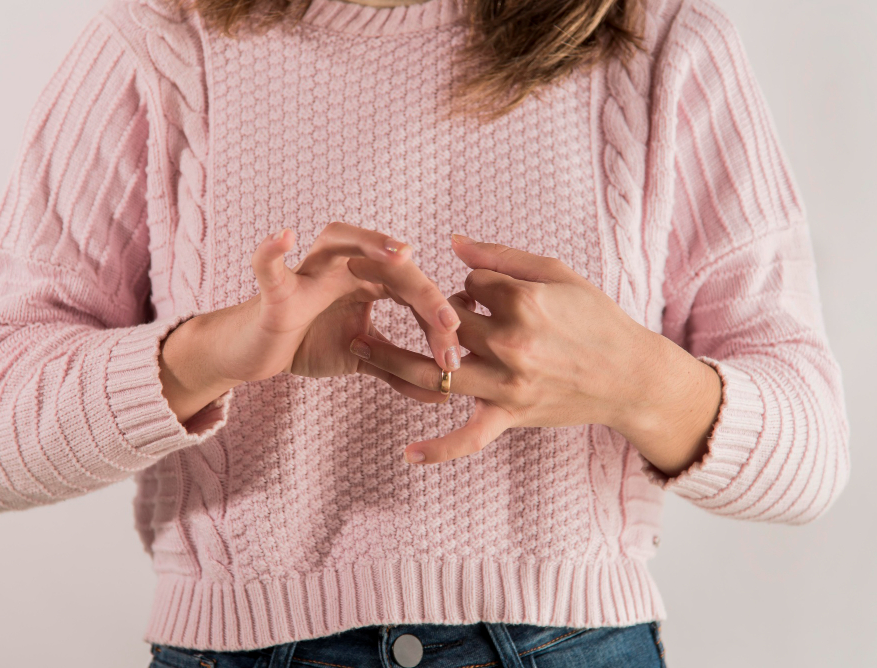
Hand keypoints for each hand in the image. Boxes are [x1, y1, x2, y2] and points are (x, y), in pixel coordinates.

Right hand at [166, 223, 462, 418]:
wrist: (255, 353)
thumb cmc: (308, 343)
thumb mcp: (361, 358)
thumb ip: (399, 370)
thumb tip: (443, 392)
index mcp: (366, 280)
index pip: (413, 288)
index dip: (438, 317)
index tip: (456, 353)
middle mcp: (342, 266)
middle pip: (391, 265)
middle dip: (424, 294)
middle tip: (450, 325)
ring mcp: (308, 273)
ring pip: (342, 241)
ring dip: (372, 243)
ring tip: (401, 253)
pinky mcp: (275, 290)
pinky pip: (270, 267)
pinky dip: (272, 251)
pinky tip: (284, 236)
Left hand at [351, 234, 720, 471]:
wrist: (631, 376)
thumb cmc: (596, 318)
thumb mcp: (557, 274)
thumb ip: (501, 257)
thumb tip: (452, 243)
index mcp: (523, 301)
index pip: (466, 285)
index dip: (465, 285)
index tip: (475, 292)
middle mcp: (511, 342)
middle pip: (444, 322)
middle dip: (424, 311)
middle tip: (394, 303)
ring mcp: (508, 384)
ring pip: (437, 372)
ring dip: (392, 360)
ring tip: (357, 347)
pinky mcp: (511, 415)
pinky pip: (470, 437)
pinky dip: (439, 449)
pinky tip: (407, 454)